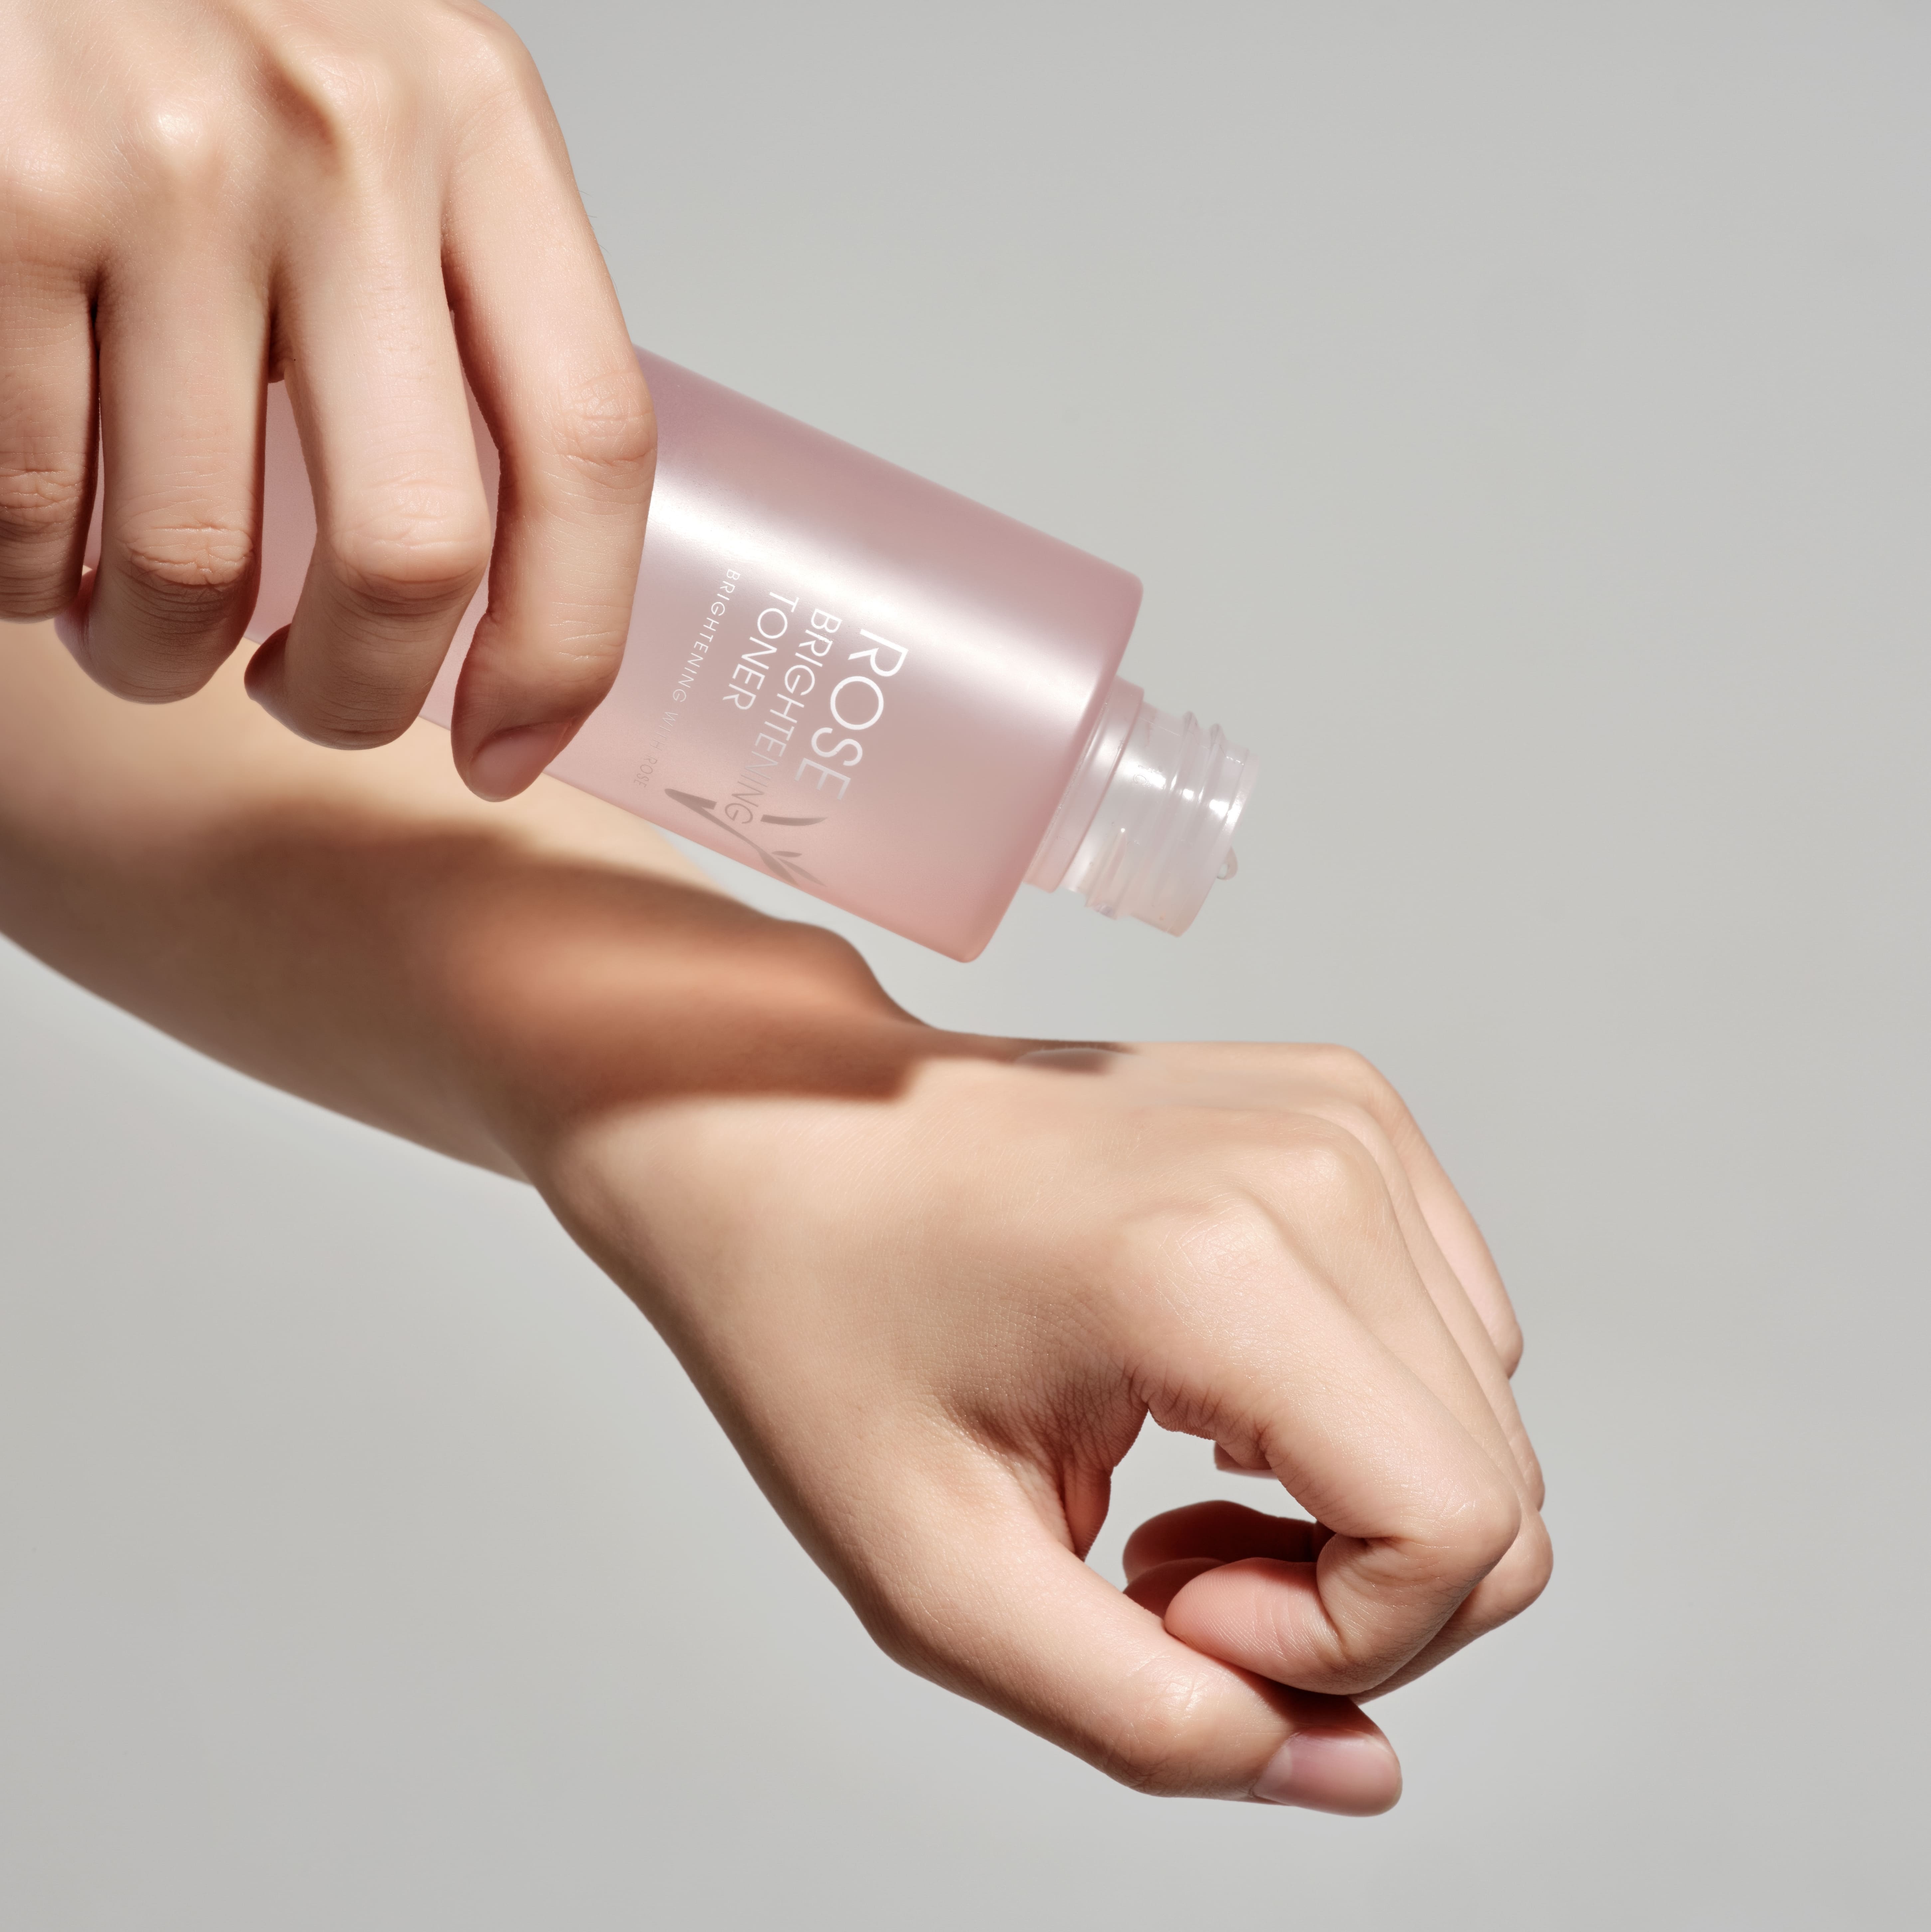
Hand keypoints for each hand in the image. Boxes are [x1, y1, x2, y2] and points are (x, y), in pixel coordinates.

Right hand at [0, 0, 651, 799]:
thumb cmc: (200, 27)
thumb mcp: (383, 117)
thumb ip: (452, 293)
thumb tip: (484, 563)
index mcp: (477, 123)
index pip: (590, 447)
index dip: (566, 644)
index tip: (509, 746)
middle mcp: (341, 138)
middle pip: (411, 549)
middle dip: (353, 694)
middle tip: (304, 700)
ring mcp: (162, 168)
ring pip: (195, 560)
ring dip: (163, 649)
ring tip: (144, 621)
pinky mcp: (2, 201)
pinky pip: (33, 505)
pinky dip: (34, 575)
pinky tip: (51, 544)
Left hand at [529, 1015, 1550, 1815]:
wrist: (785, 1129)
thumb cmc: (824, 1322)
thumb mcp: (941, 1580)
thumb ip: (1157, 1721)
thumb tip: (1356, 1773)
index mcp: (1217, 1260)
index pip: (1455, 1532)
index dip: (1336, 1641)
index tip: (1164, 1604)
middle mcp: (1320, 1164)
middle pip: (1493, 1490)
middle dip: (1349, 1600)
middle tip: (1161, 1572)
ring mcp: (1345, 1124)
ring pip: (1481, 1426)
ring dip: (1351, 1517)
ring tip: (1174, 1495)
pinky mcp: (1348, 1119)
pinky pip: (1451, 1338)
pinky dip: (1358, 1422)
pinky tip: (1214, 1410)